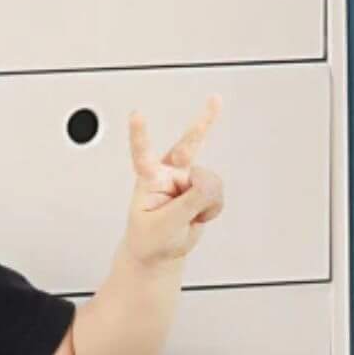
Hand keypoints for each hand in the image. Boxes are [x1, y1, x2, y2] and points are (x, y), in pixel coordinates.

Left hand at [123, 94, 224, 268]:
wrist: (160, 254)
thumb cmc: (151, 239)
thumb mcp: (166, 224)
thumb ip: (190, 201)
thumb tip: (209, 179)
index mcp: (148, 180)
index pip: (142, 154)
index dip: (140, 135)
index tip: (136, 114)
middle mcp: (168, 174)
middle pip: (188, 146)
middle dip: (203, 123)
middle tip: (215, 100)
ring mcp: (186, 180)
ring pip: (209, 182)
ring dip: (205, 203)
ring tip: (190, 217)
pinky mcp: (200, 188)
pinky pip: (217, 193)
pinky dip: (212, 208)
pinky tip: (199, 215)